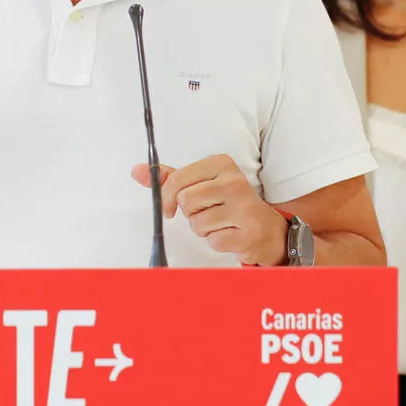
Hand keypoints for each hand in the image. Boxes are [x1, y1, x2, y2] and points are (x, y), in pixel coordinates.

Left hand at [131, 156, 285, 265]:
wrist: (268, 228)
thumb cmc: (230, 203)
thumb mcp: (202, 183)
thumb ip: (170, 177)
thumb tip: (137, 170)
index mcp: (222, 164)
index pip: (177, 179)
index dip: (167, 197)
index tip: (170, 206)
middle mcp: (235, 182)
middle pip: (185, 202)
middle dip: (190, 213)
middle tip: (207, 211)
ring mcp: (243, 208)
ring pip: (197, 224)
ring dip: (203, 229)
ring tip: (221, 222)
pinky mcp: (247, 233)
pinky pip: (213, 241)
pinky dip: (216, 241)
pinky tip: (230, 233)